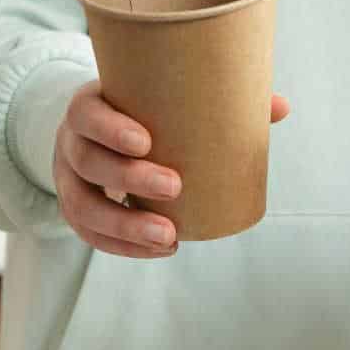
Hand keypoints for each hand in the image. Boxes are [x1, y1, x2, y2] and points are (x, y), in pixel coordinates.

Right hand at [54, 82, 289, 257]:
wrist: (93, 133)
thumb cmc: (140, 113)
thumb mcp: (163, 99)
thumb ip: (217, 101)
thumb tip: (280, 107)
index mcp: (90, 106)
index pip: (86, 113)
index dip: (110, 128)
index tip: (146, 141)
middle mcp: (71, 142)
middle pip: (88, 160)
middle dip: (128, 177)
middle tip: (174, 186)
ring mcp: (68, 180)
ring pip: (83, 206)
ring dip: (124, 225)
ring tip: (168, 236)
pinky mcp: (76, 209)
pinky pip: (89, 234)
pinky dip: (122, 247)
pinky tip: (158, 250)